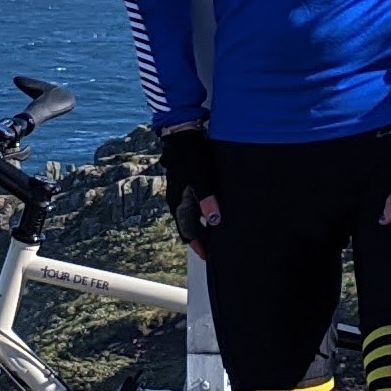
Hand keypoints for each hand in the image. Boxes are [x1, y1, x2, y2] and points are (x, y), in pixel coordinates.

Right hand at [159, 126, 220, 245]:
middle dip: (199, 240)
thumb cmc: (192, 156)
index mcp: (179, 203)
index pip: (189, 233)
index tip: (211, 255)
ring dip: (200, 228)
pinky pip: (190, 207)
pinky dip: (200, 215)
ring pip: (188, 218)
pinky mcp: (184, 186)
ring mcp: (178, 194)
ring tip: (214, 233)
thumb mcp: (202, 178)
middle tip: (214, 249)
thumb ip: (207, 200)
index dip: (200, 245)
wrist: (181, 135)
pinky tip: (211, 212)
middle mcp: (176, 202)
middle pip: (187, 228)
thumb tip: (214, 221)